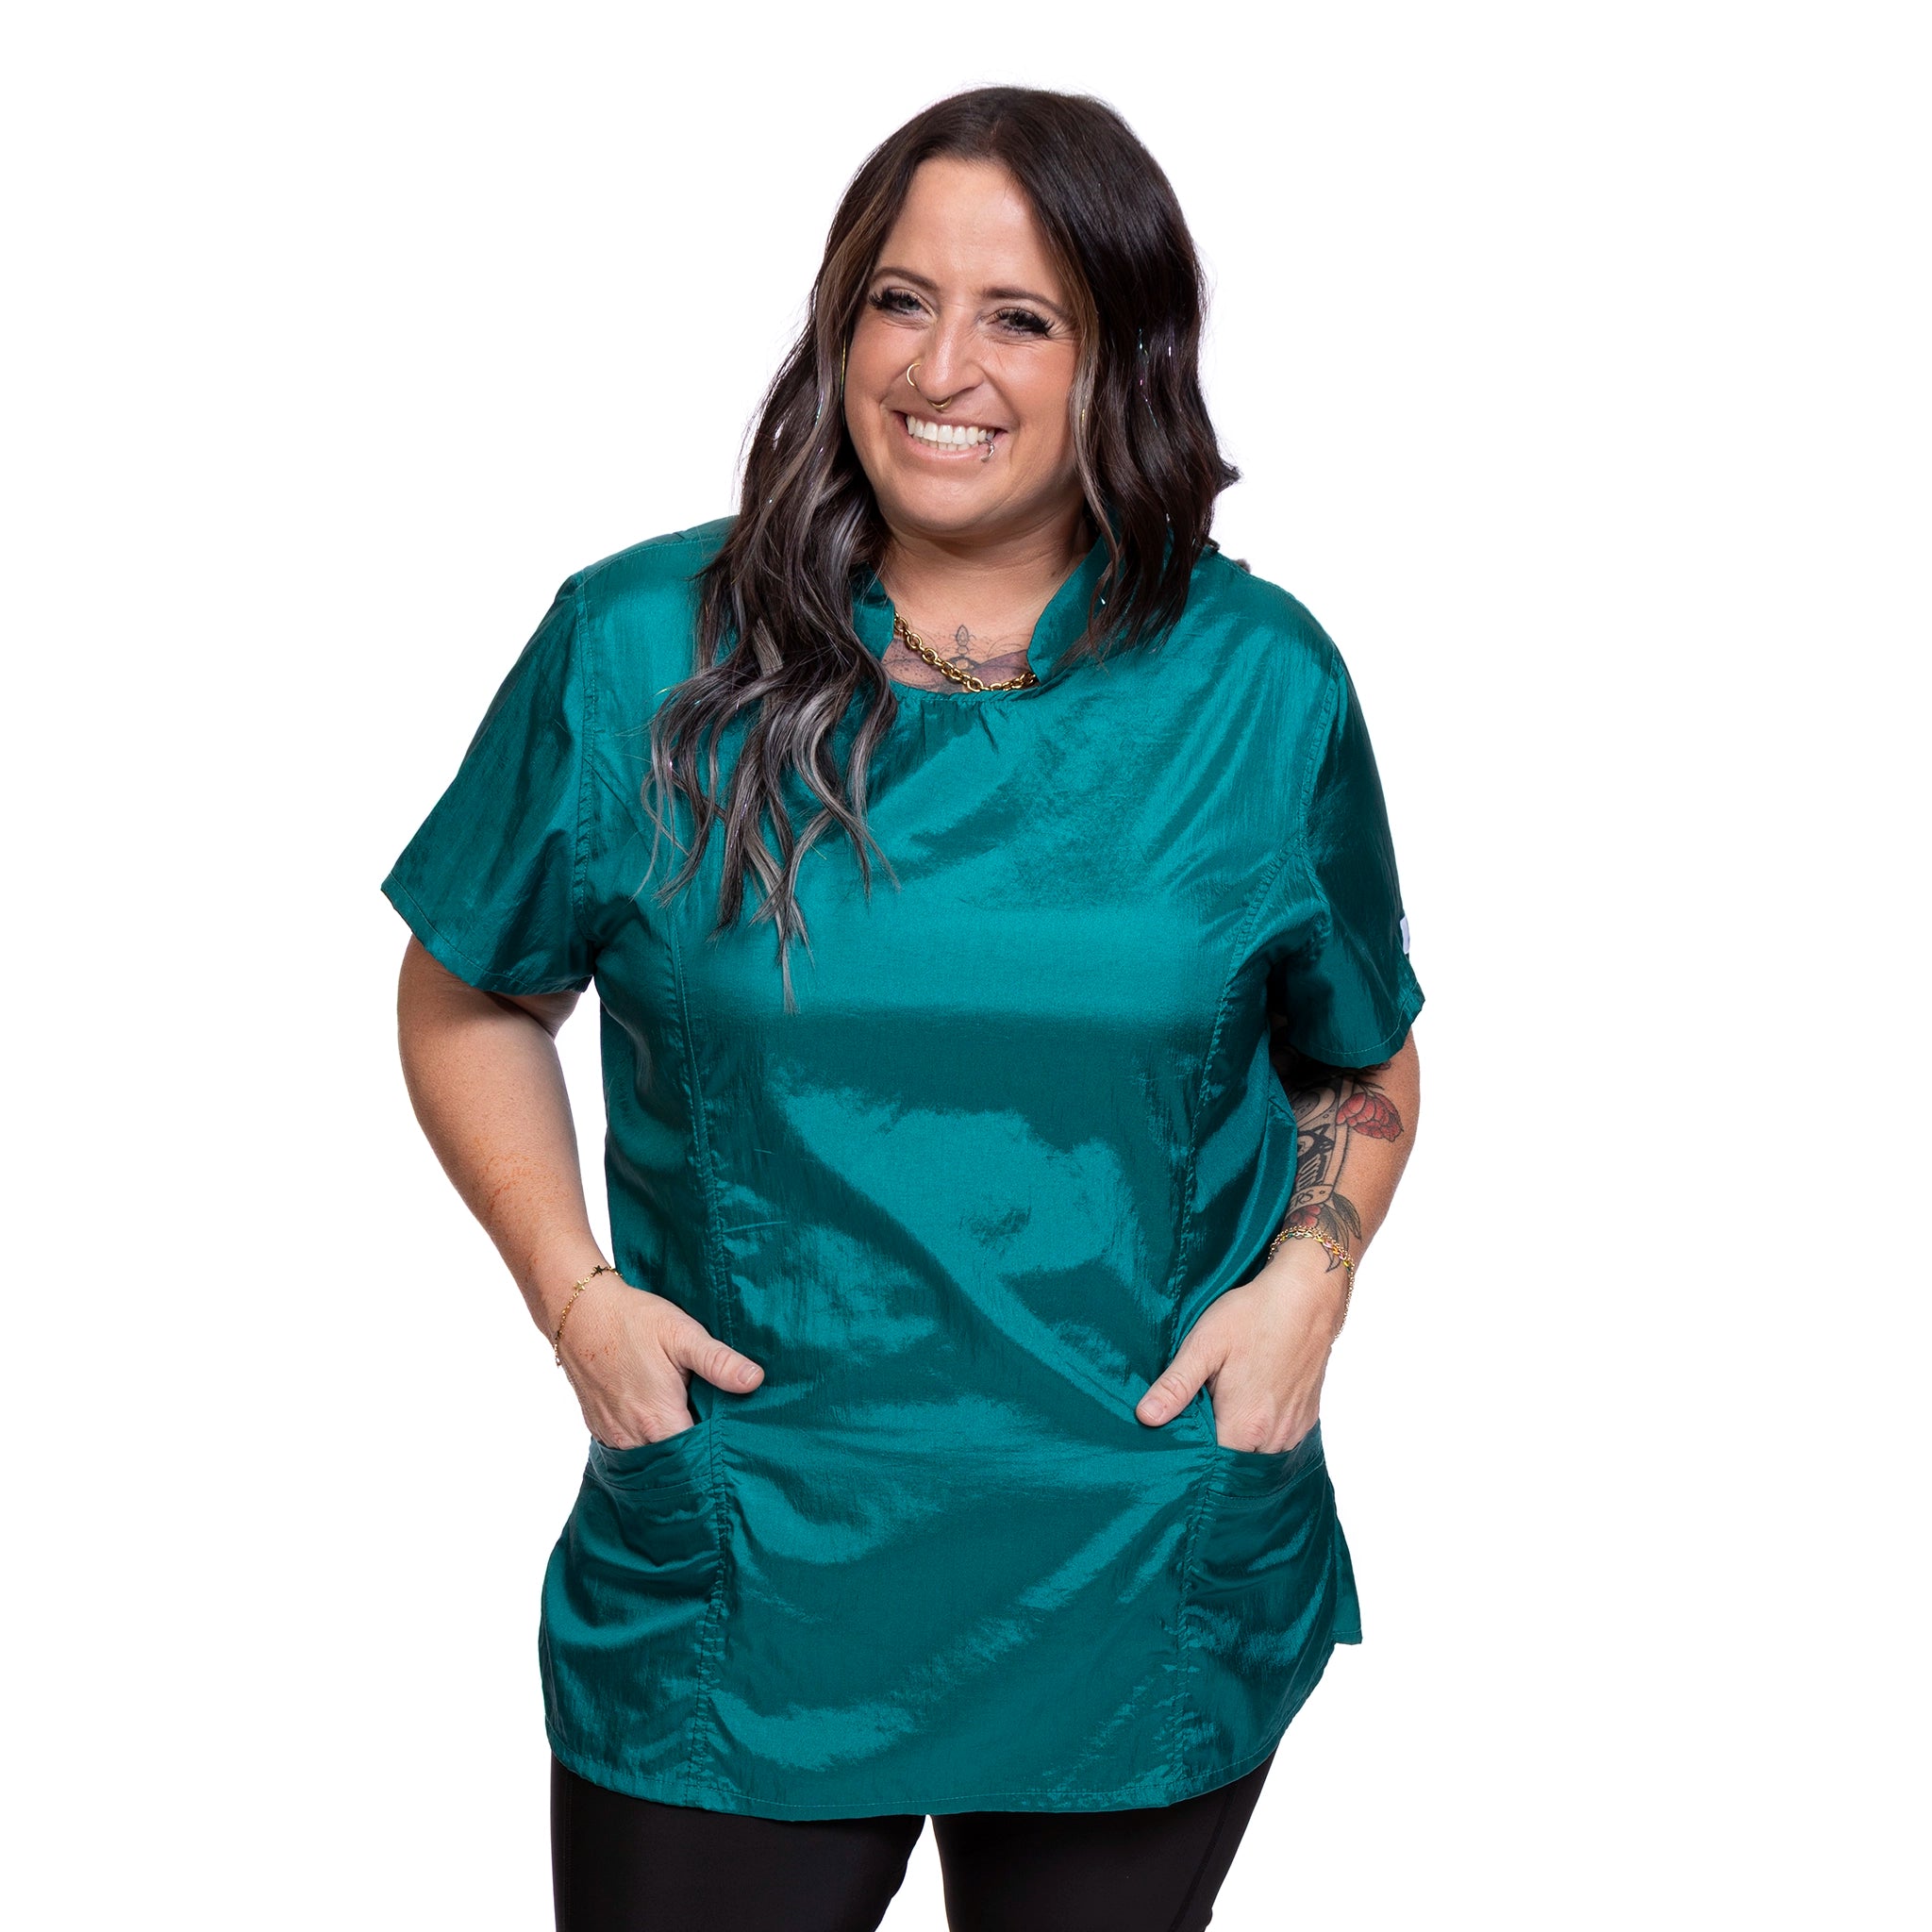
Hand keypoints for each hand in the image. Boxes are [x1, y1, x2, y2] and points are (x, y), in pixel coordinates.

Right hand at [558, 1274, 764, 1449]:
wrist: (580, 1312)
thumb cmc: (634, 1321)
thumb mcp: (683, 1335)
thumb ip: (718, 1362)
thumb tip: (755, 1381)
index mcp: (658, 1420)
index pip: (696, 1459)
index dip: (717, 1453)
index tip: (734, 1442)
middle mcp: (633, 1438)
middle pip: (673, 1464)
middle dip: (695, 1455)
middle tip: (718, 1436)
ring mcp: (612, 1436)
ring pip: (650, 1458)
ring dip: (670, 1449)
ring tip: (692, 1427)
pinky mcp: (599, 1429)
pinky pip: (629, 1449)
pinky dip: (647, 1442)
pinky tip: (661, 1421)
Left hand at [1135, 1251, 1348, 1451]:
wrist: (1307, 1296)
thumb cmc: (1254, 1315)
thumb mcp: (1205, 1344)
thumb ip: (1176, 1386)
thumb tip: (1146, 1417)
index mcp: (1244, 1426)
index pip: (1210, 1464)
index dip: (1190, 1455)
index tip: (1176, 1440)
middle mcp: (1273, 1437)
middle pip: (1235, 1462)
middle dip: (1215, 1452)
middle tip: (1195, 1423)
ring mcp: (1294, 1429)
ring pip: (1260, 1455)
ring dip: (1240, 1444)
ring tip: (1220, 1415)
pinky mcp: (1307, 1416)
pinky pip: (1280, 1441)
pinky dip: (1263, 1434)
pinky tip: (1249, 1408)